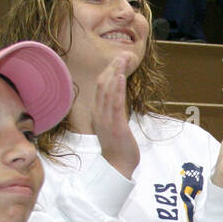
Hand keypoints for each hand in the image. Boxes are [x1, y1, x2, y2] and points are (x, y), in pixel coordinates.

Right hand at [92, 55, 140, 177]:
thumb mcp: (114, 125)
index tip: (119, 60)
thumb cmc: (118, 147)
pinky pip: (114, 103)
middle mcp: (99, 113)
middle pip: (103, 84)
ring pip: (108, 90)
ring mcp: (106, 119)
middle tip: (124, 54)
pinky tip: (120, 76)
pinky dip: (116, 88)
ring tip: (123, 59)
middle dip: (113, 67)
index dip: (109, 71)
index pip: (101, 87)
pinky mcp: (115, 125)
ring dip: (116, 72)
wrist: (117, 166)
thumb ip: (115, 111)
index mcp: (98, 112)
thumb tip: (120, 100)